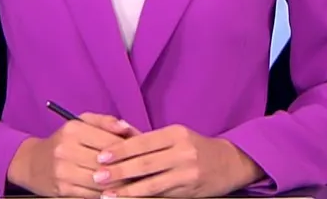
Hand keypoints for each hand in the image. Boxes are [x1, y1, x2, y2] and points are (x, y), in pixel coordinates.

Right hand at [8, 113, 140, 197]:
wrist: (32, 163)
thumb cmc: (64, 140)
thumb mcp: (81, 122)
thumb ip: (106, 122)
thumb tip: (128, 128)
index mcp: (73, 130)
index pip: (111, 142)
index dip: (131, 149)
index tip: (146, 154)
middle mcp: (66, 150)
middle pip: (108, 164)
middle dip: (130, 169)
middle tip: (147, 172)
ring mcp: (63, 172)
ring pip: (103, 182)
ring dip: (122, 185)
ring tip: (138, 184)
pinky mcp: (63, 191)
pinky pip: (93, 195)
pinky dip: (109, 195)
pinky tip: (119, 193)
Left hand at [93, 124, 262, 196]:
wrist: (230, 163)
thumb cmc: (195, 147)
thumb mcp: (176, 136)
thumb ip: (149, 140)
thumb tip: (116, 140)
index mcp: (176, 134)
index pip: (143, 142)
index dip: (120, 150)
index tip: (100, 157)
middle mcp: (183, 153)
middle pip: (145, 163)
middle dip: (119, 172)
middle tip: (97, 177)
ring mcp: (187, 174)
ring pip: (152, 184)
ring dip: (127, 191)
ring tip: (107, 195)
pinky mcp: (190, 192)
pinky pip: (162, 197)